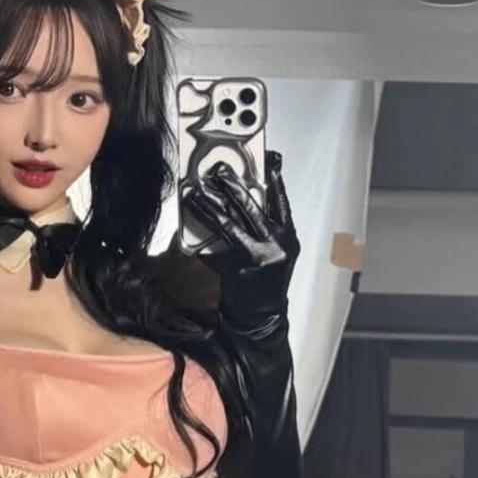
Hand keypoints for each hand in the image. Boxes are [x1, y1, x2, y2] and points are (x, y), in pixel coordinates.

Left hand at [182, 150, 299, 330]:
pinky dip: (201, 235)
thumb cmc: (266, 282)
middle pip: (253, 208)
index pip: (282, 203)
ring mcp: (257, 257)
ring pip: (229, 223)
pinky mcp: (237, 269)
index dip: (275, 180)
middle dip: (233, 186)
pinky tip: (189, 223)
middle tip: (218, 170)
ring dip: (209, 205)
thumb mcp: (275, 252)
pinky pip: (214, 247)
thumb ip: (265, 229)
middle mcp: (276, 245)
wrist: (262, 317)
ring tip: (195, 192)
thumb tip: (241, 201)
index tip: (269, 160)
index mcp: (288, 238)